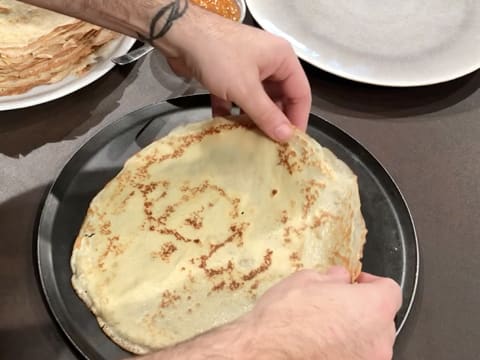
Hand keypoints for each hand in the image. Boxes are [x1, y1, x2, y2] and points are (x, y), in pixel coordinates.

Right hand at [141, 267, 401, 359]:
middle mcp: (378, 340)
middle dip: (363, 309)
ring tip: (325, 328)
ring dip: (355, 333)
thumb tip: (340, 278)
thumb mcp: (306, 280)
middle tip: (336, 304)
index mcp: (372, 308)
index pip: (391, 290)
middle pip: (382, 318)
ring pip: (370, 342)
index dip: (372, 283)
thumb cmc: (285, 314)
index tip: (355, 282)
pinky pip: (356, 357)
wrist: (264, 352)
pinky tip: (320, 346)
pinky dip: (345, 351)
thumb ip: (332, 277)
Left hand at [162, 6, 311, 141]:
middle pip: (279, 98)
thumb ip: (267, 115)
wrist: (179, 36)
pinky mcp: (228, 75)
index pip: (300, 93)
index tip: (292, 143)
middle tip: (270, 146)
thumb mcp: (246, 89)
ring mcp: (247, 68)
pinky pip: (237, 98)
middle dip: (273, 121)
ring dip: (252, 119)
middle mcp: (268, 63)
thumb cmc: (218, 57)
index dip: (298, 118)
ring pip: (257, 100)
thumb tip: (286, 137)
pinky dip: (233, 112)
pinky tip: (227, 129)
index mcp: (282, 59)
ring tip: (251, 142)